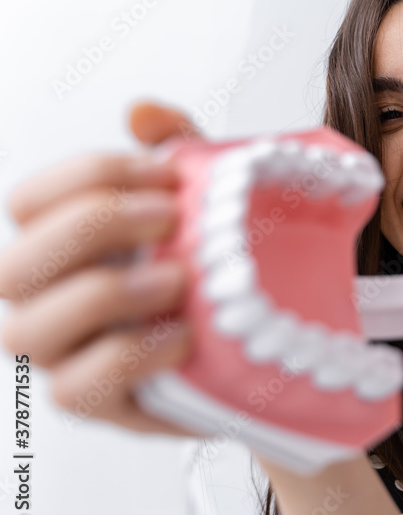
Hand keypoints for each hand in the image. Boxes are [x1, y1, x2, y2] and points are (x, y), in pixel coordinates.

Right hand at [0, 103, 204, 435]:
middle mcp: (44, 298)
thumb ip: (180, 150)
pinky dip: (130, 355)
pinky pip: (79, 387)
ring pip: (25, 330)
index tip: (170, 176)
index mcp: (61, 243)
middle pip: (12, 262)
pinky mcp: (96, 403)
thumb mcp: (208, 202)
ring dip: (104, 294)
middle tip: (171, 219)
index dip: (94, 175)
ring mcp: (62, 355)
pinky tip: (183, 335)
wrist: (265, 345)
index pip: (30, 200)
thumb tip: (143, 111)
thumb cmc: (218, 268)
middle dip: (94, 227)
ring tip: (177, 280)